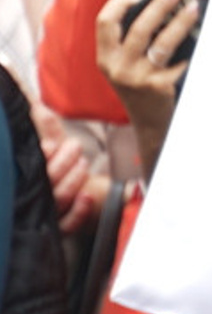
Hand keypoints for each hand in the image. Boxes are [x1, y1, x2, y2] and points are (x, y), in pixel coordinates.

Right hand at [30, 102, 107, 234]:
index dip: (41, 157)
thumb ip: (43, 121)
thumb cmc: (58, 161)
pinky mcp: (59, 226)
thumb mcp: (51, 140)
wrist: (76, 189)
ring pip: (57, 201)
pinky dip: (78, 212)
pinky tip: (85, 198)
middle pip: (44, 184)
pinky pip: (67, 225)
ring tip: (82, 164)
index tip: (49, 147)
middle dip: (62, 164)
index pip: (27, 171)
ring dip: (73, 181)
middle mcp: (33, 195)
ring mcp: (45, 212)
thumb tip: (23, 87)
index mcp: (28, 176)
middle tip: (75, 147)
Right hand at [96, 0, 193, 174]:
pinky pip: (179, 59)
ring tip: (195, 6)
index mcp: (106, 58)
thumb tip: (166, 2)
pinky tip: (203, 35)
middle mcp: (117, 68)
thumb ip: (135, 38)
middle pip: (138, 28)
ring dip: (181, 21)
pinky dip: (192, 46)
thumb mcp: (128, 63)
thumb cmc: (142, 82)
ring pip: (162, 42)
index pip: (104, 23)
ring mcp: (137, 78)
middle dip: (158, 6)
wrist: (150, 123)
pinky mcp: (158, 86)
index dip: (119, 4)